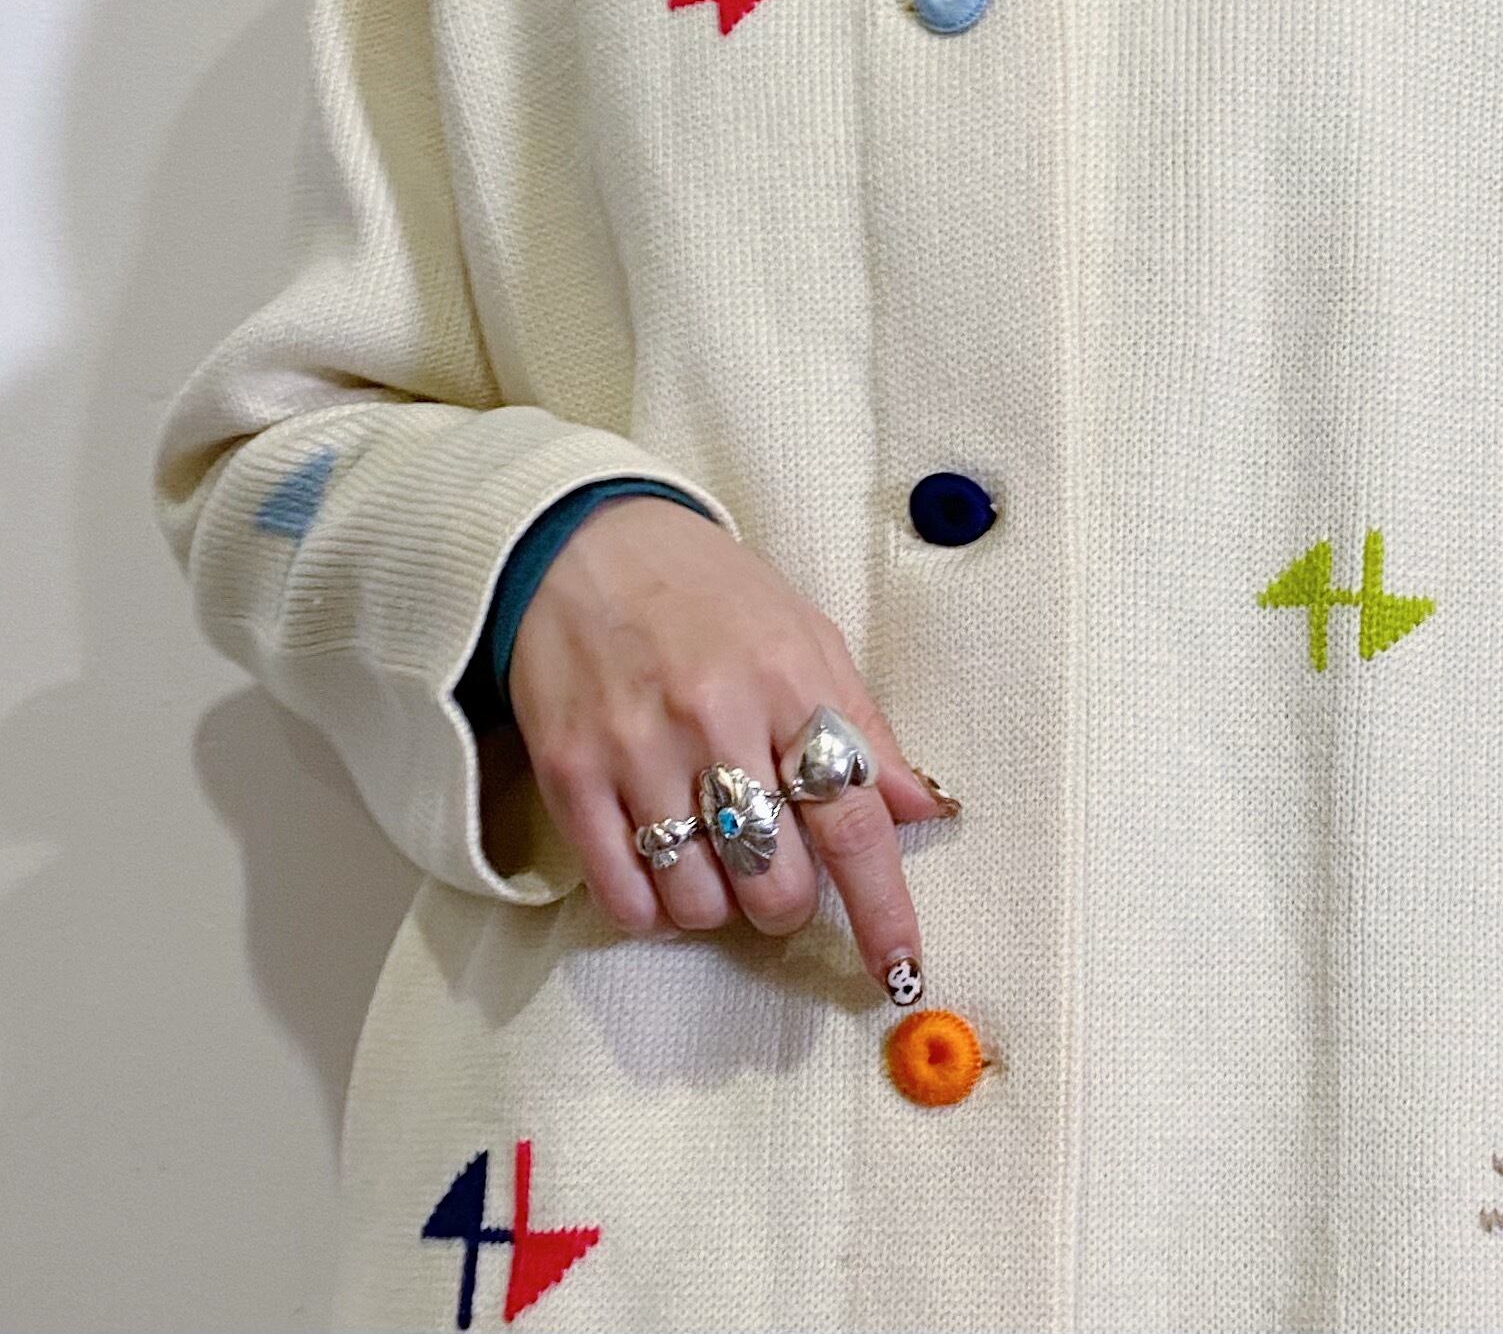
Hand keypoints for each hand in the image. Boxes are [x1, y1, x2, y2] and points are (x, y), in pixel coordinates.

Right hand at [508, 495, 949, 996]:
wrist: (584, 542)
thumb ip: (862, 726)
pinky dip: (654, 910)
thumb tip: (923, 807)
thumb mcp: (805, 634)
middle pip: (774, 881)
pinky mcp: (570, 775)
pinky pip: (623, 896)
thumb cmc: (709, 592)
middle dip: (786, 900)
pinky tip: (661, 868)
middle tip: (776, 867)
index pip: (852, 819)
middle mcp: (715, 719)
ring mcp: (637, 750)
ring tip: (713, 853)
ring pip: (699, 901)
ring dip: (718, 905)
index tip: (900, 967)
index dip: (882, 907)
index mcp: (789, 682)